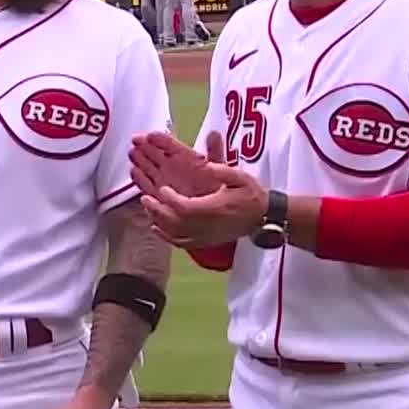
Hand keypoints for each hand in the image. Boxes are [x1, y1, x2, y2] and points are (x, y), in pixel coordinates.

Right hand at [129, 130, 225, 199]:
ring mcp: (164, 179)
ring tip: (133, 153)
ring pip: (148, 168)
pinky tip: (134, 171)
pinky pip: (146, 184)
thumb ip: (215, 151)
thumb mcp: (220, 167)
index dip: (160, 139)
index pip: (169, 144)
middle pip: (155, 154)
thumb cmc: (216, 189)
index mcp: (186, 157)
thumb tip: (214, 133)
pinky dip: (140, 179)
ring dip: (140, 160)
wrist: (214, 213)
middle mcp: (172, 167)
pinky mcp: (157, 193)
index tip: (151, 135)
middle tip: (136, 140)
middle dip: (145, 147)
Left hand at [140, 161, 268, 248]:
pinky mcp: (205, 242)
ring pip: (176, 234)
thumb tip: (206, 164)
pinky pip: (181, 243)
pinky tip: (156, 227)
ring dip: (159, 221)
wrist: (263, 218)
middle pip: (176, 222)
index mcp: (215, 208)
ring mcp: (206, 236)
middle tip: (145, 198)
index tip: (163, 189)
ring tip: (148, 207)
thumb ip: (223, 170)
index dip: (171, 200)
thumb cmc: (251, 195)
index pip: (186, 208)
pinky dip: (166, 237)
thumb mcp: (241, 177)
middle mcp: (208, 225)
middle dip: (158, 210)